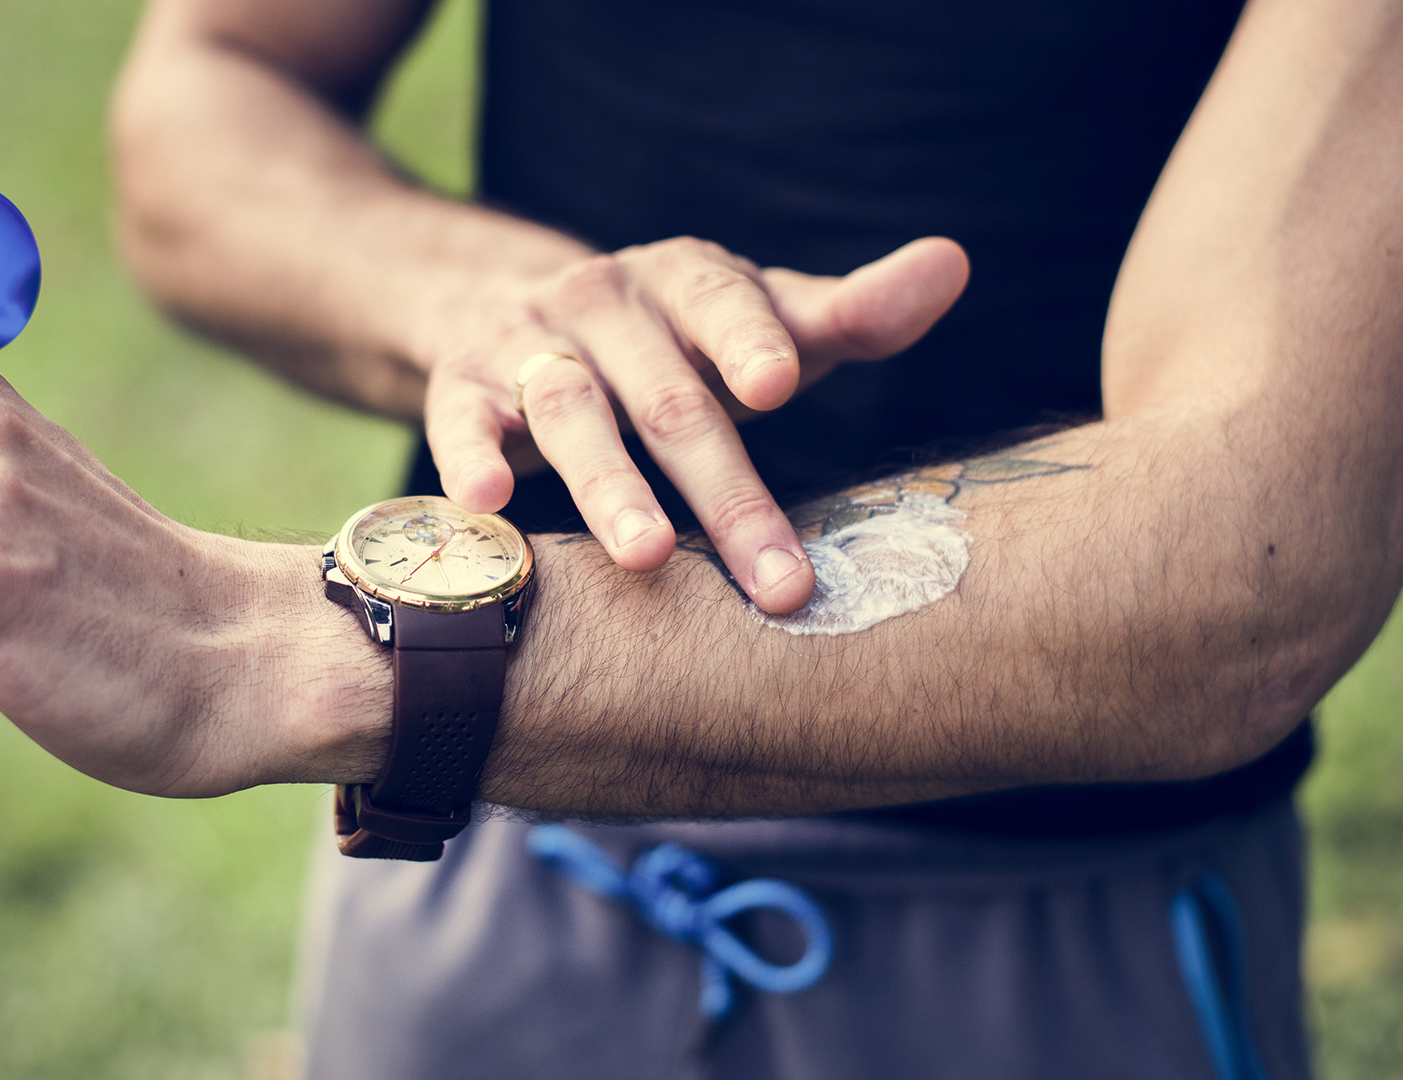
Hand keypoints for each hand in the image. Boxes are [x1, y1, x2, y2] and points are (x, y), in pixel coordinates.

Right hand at [415, 235, 968, 612]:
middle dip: (722, 490)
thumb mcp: (756, 319)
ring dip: (606, 485)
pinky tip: (486, 504)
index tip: (779, 385)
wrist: (500, 304)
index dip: (747, 340)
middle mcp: (603, 302)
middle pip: (666, 397)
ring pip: (566, 410)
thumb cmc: (671, 339)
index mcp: (685, 278)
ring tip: (645, 557)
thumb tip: (952, 264)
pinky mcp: (460, 386)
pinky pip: (458, 422)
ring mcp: (525, 342)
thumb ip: (849, 312)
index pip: (721, 301)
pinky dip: (468, 459)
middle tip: (775, 579)